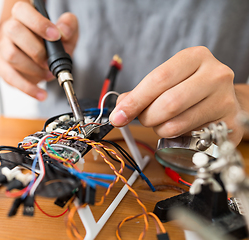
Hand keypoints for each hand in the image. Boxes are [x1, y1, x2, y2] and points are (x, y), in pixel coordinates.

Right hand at [0, 2, 78, 100]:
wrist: (43, 60)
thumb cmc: (53, 43)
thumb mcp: (66, 32)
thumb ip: (69, 26)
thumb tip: (63, 31)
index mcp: (24, 15)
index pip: (22, 11)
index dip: (38, 23)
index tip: (56, 36)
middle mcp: (10, 28)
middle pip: (13, 31)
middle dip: (36, 49)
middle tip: (50, 61)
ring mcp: (3, 47)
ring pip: (11, 55)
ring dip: (33, 69)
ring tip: (48, 74)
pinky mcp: (2, 66)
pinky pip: (9, 77)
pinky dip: (27, 88)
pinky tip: (41, 94)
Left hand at [109, 46, 243, 144]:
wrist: (226, 98)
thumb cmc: (191, 87)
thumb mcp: (168, 80)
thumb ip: (142, 92)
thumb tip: (120, 108)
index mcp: (195, 57)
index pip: (158, 79)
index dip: (134, 100)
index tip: (118, 115)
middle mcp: (215, 75)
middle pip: (168, 103)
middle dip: (146, 117)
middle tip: (142, 119)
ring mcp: (225, 100)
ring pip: (177, 124)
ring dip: (159, 129)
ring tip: (161, 122)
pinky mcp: (229, 124)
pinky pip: (190, 137)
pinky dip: (176, 137)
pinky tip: (178, 128)